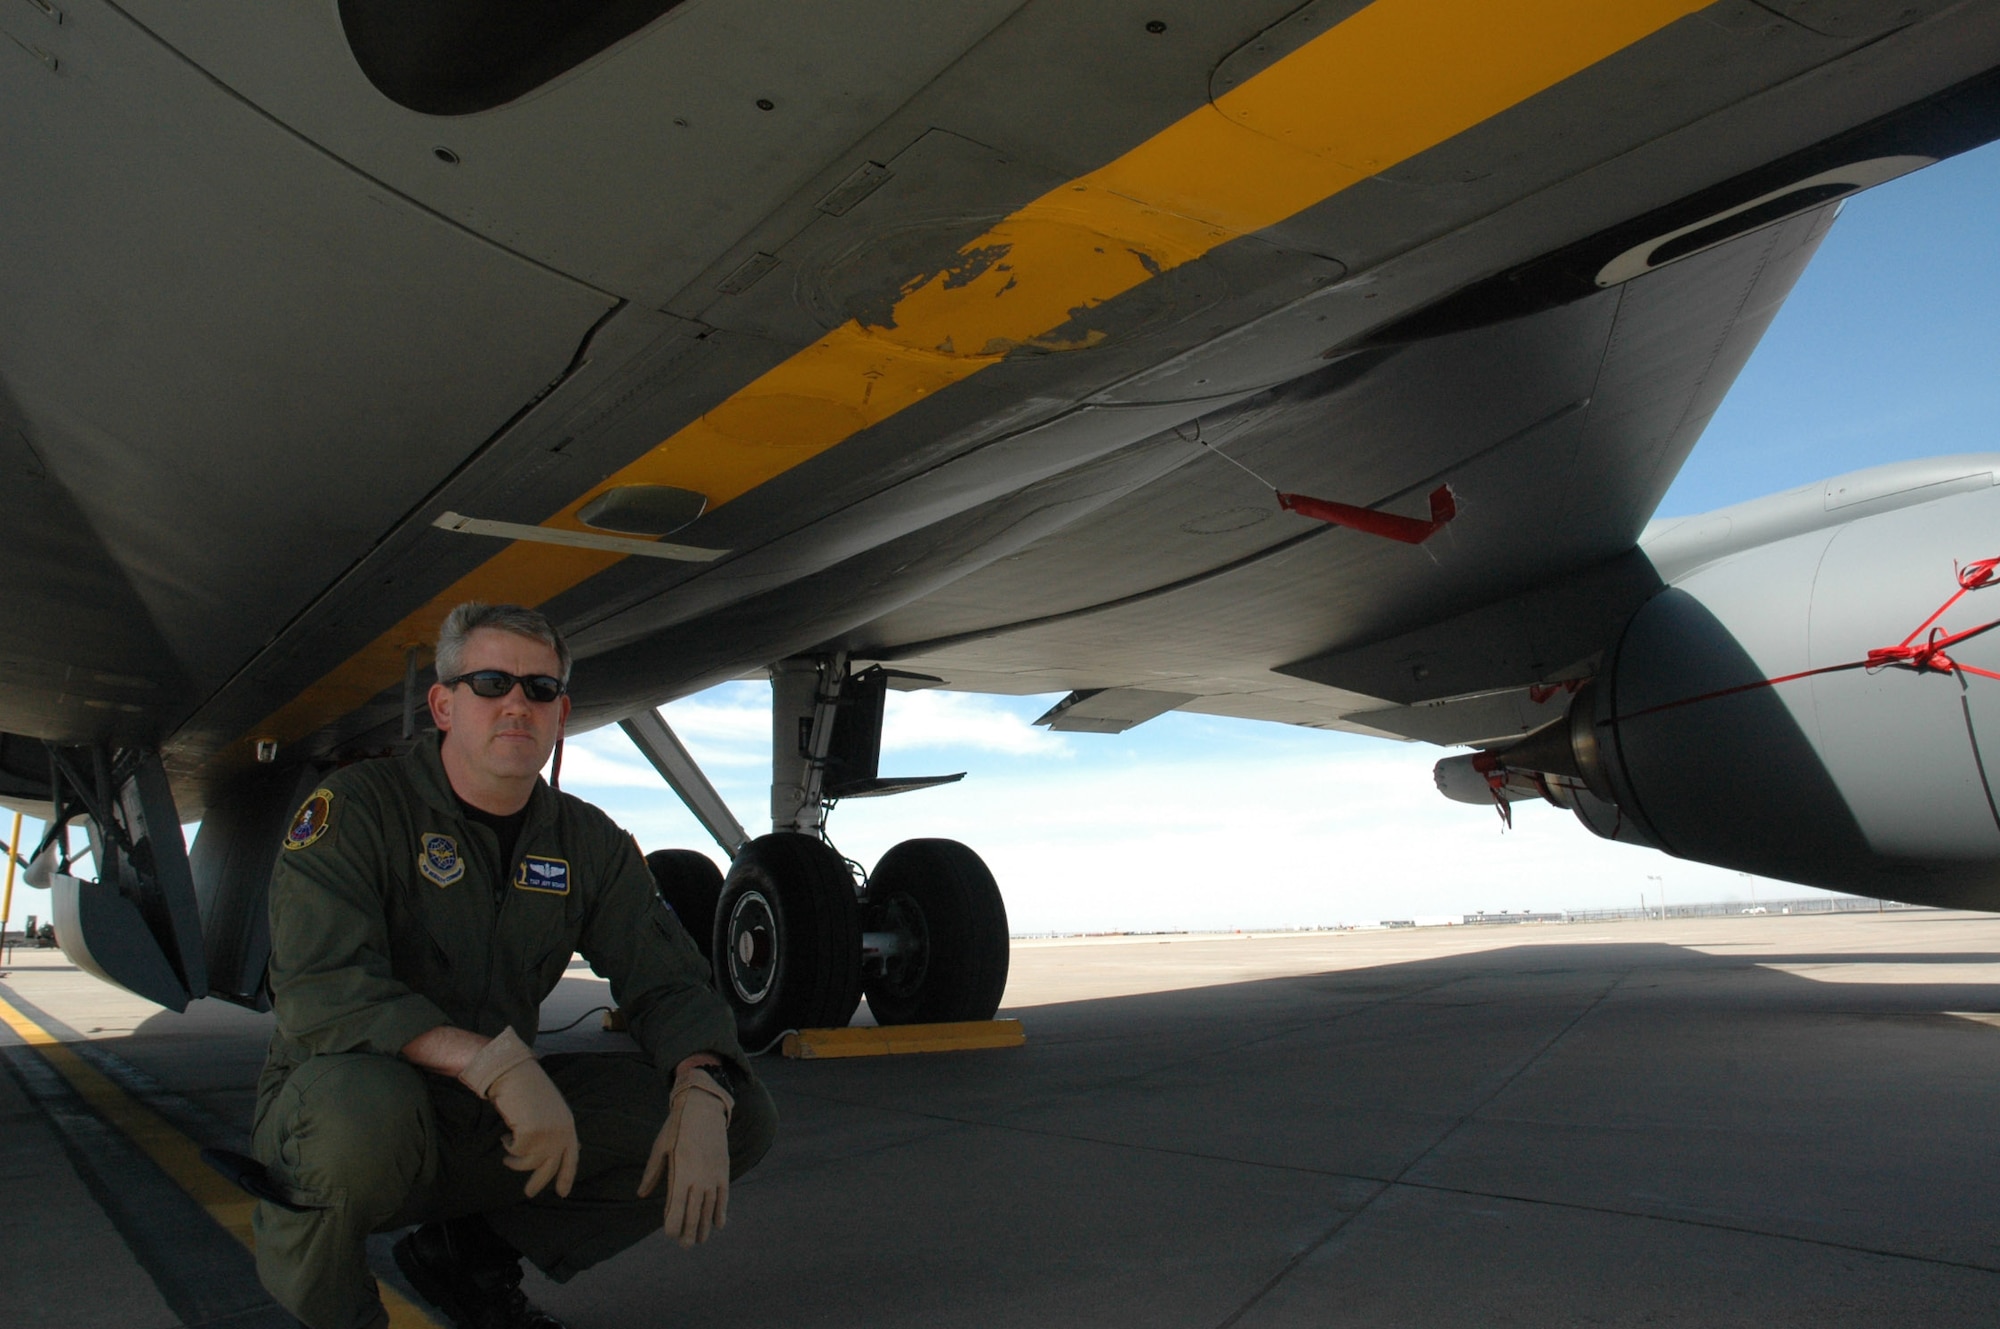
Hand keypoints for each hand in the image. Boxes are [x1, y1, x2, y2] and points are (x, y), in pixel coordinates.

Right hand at [458, 1027, 578, 1197]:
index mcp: (568, 1126)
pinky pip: (515, 1151)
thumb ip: (556, 1131)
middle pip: (549, 1168)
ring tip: (508, 1142)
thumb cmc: (529, 1091)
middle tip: (529, 1194)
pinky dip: (508, 1143)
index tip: (563, 1193)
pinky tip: (507, 1130)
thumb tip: (558, 1154)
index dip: (566, 1176)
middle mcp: (562, 1132)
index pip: (571, 1158)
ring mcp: (548, 1135)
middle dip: (537, 1183)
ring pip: (528, 1162)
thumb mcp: (550, 1112)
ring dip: (514, 1158)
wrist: (516, 1074)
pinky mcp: (531, 1135)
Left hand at [638, 1066, 733, 1245]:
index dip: (674, 1224)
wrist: (703, 1108)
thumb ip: (653, 1173)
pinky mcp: (723, 1170)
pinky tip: (719, 1224)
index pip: (676, 1207)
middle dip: (690, 1231)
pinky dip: (721, 1211)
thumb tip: (641, 1194)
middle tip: (686, 1246)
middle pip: (694, 1212)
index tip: (670, 1235)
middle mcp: (698, 1177)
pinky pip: (723, 1196)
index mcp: (680, 1172)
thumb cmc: (677, 1127)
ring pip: (710, 1207)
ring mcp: (713, 1175)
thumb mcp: (660, 1148)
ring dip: (705, 1225)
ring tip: (701, 1240)